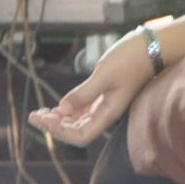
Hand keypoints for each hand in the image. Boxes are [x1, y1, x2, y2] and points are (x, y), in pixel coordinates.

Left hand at [27, 36, 151, 145]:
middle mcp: (106, 113)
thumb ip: (83, 94)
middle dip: (54, 127)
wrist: (151, 48)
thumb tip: (62, 110)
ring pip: (78, 121)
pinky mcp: (103, 95)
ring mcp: (104, 105)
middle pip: (77, 131)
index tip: (43, 118)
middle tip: (33, 116)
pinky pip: (82, 110)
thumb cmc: (131, 60)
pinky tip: (54, 107)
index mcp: (109, 113)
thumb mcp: (104, 75)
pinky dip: (66, 110)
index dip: (60, 132)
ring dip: (58, 120)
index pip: (81, 136)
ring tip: (39, 113)